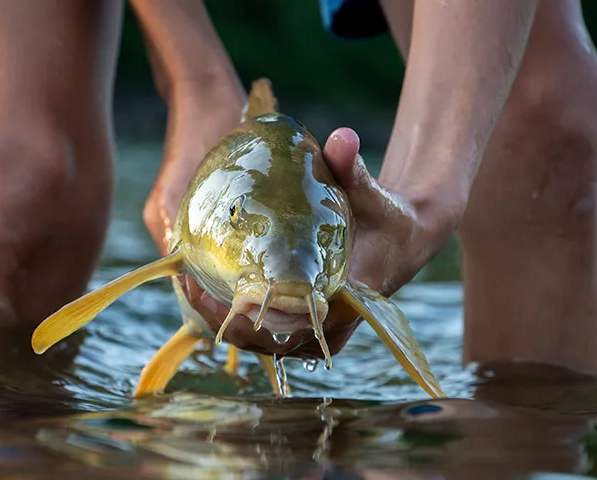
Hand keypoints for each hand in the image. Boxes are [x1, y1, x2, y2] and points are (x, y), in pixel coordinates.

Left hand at [196, 127, 464, 359]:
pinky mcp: (311, 328)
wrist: (404, 241)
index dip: (256, 317)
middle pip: (272, 341)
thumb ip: (354, 169)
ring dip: (229, 324)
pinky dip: (239, 323)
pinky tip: (207, 297)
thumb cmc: (386, 217)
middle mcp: (335, 323)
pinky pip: (270, 337)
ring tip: (192, 290)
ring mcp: (322, 332)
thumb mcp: (373, 195)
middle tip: (193, 288)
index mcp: (349, 300)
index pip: (297, 324)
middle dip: (230, 321)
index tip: (221, 295)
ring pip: (267, 343)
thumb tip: (341, 137)